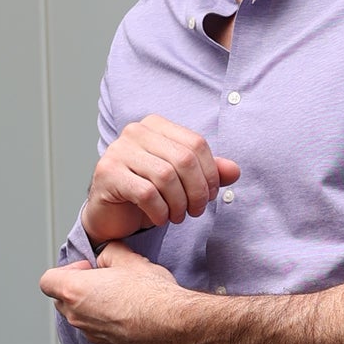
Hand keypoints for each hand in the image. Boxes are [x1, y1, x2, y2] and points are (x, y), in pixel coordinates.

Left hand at [39, 242, 195, 343]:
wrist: (174, 324)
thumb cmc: (151, 294)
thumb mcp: (129, 259)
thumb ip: (109, 252)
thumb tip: (106, 255)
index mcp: (74, 291)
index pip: (47, 280)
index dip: (66, 270)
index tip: (88, 267)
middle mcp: (78, 316)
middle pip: (62, 300)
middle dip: (78, 287)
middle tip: (103, 279)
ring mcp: (92, 334)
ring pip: (80, 316)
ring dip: (92, 305)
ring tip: (120, 295)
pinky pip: (97, 329)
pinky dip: (106, 320)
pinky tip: (129, 312)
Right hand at [82, 114, 240, 245]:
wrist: (110, 213)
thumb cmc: (145, 193)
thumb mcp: (182, 181)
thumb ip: (208, 172)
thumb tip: (235, 171)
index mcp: (156, 125)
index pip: (196, 143)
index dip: (210, 173)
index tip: (209, 195)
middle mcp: (135, 132)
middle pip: (184, 159)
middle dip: (196, 191)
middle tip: (195, 211)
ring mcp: (118, 150)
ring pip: (166, 177)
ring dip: (178, 204)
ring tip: (177, 216)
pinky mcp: (108, 173)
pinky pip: (146, 193)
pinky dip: (160, 211)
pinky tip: (160, 218)